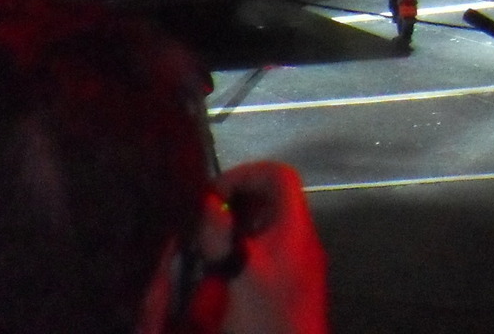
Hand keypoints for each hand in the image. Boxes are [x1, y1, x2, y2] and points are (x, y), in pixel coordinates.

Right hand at [195, 161, 329, 333]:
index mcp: (295, 227)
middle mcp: (297, 240)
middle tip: (197, 229)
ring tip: (196, 256)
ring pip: (257, 233)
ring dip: (225, 238)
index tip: (210, 196)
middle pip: (265, 204)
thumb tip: (208, 202)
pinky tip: (208, 284)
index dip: (245, 174)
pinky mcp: (281, 288)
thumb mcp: (241, 274)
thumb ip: (223, 236)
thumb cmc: (268, 320)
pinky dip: (230, 263)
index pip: (279, 176)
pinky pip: (255, 261)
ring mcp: (292, 265)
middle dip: (228, 211)